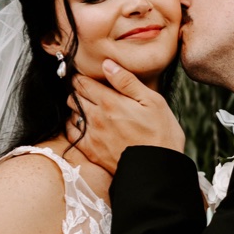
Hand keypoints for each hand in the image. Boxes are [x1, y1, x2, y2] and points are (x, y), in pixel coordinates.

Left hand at [71, 61, 186, 173]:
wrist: (157, 169)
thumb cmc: (161, 133)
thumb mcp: (152, 101)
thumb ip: (127, 81)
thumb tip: (107, 64)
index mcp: (110, 102)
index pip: (83, 83)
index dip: (82, 78)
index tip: (86, 78)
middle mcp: (96, 118)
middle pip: (74, 97)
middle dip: (78, 92)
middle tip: (88, 92)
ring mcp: (91, 136)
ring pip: (71, 115)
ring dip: (76, 109)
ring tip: (88, 109)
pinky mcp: (91, 151)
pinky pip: (72, 134)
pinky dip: (74, 126)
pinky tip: (84, 125)